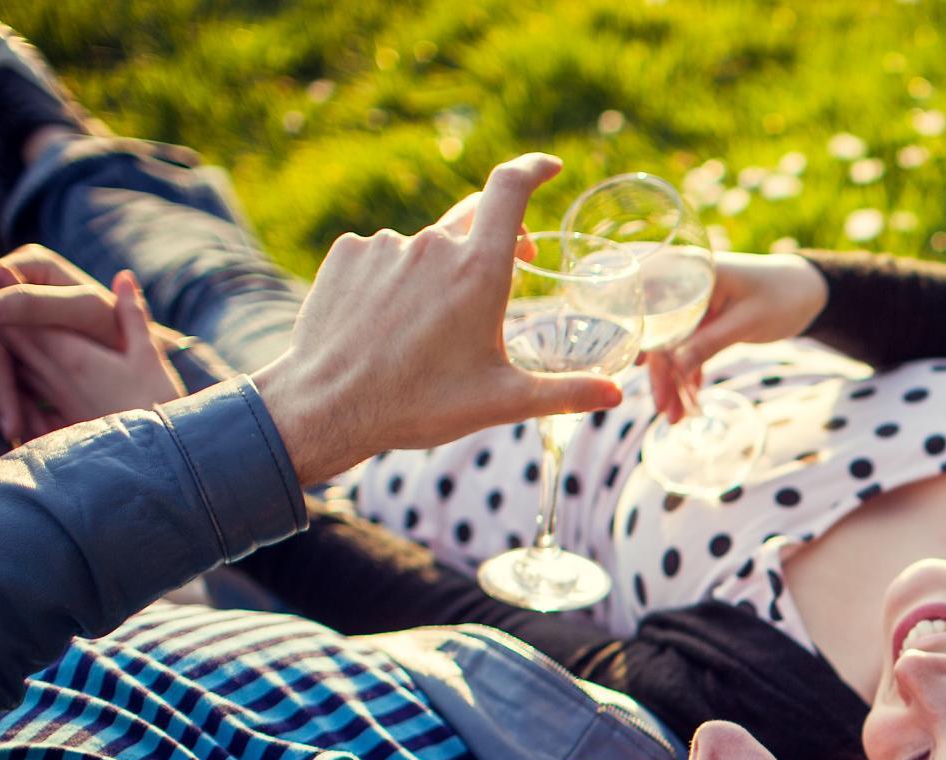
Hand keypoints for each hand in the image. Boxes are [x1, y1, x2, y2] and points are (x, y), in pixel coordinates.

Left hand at [0, 268, 181, 440]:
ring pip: (10, 360)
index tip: (7, 273)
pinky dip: (13, 373)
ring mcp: (48, 394)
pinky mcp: (52, 412)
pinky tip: (18, 368)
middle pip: (7, 334)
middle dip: (6, 316)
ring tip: (11, 323)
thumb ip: (132, 315)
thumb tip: (124, 277)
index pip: (21, 314)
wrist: (155, 459)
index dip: (9, 293)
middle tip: (5, 288)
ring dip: (7, 342)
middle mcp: (49, 373)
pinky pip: (21, 384)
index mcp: (69, 353)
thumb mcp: (149, 355)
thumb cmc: (156, 404)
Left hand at [252, 153, 622, 486]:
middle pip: (473, 218)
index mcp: (479, 271)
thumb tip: (616, 394)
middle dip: (495, 239)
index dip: (533, 169)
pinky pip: (382, 254)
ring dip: (437, 271)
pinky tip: (387, 320)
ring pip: (426, 246)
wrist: (329, 406)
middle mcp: (433, 246)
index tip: (549, 167)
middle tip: (505, 274)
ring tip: (427, 328)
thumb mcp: (503, 402)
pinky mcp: (347, 254)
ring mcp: (385, 246)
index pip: (510, 190)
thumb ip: (565, 392)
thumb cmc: (422, 404)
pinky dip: (394, 278)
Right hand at [645, 251, 826, 422]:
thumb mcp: (746, 322)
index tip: (635, 368)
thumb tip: (673, 368)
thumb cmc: (782, 296)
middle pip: (662, 333)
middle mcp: (686, 287)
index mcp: (691, 273)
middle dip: (662, 372)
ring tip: (674, 415)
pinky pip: (690, 350)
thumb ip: (709, 342)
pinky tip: (688, 399)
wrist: (808, 291)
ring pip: (675, 347)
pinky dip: (690, 374)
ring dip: (674, 380)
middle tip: (662, 407)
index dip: (643, 339)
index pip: (655, 307)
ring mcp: (695, 306)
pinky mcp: (705, 322)